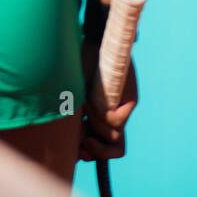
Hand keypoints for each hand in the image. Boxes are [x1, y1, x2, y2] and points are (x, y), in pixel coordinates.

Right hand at [80, 42, 138, 162]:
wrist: (91, 42)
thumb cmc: (73, 64)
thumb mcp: (68, 95)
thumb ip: (69, 116)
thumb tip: (67, 142)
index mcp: (98, 114)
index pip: (104, 144)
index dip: (93, 154)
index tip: (79, 153)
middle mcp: (113, 114)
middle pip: (115, 148)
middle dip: (98, 151)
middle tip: (85, 145)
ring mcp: (122, 108)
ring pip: (113, 134)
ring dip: (95, 124)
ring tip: (85, 104)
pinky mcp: (129, 101)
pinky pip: (115, 121)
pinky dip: (99, 112)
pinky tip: (91, 97)